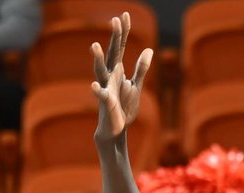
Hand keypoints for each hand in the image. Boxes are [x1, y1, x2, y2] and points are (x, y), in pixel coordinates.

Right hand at [91, 12, 152, 141]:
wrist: (115, 128)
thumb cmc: (124, 106)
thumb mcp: (135, 86)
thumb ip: (141, 68)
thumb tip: (149, 49)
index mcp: (117, 70)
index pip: (121, 47)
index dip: (123, 32)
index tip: (125, 14)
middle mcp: (109, 76)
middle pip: (112, 53)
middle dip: (114, 38)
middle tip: (115, 20)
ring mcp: (107, 88)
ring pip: (101, 71)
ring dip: (98, 59)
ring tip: (94, 45)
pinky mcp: (107, 104)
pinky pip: (102, 97)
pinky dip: (98, 92)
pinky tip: (94, 87)